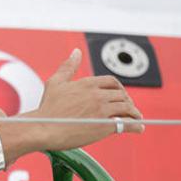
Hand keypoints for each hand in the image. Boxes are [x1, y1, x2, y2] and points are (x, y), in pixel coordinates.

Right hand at [26, 48, 143, 150]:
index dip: (118, 89)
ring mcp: (102, 110)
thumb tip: (76, 52)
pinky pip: (128, 124)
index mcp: (87, 83)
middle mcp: (97, 94)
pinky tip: (138, 128)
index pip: (112, 82)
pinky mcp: (105, 126)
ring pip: (128, 108)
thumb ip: (68, 66)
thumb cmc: (47, 108)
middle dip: (127, 101)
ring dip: (134, 113)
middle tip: (128, 108)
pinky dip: (136, 126)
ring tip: (135, 118)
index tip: (119, 96)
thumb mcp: (55, 82)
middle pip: (122, 95)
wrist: (43, 128)